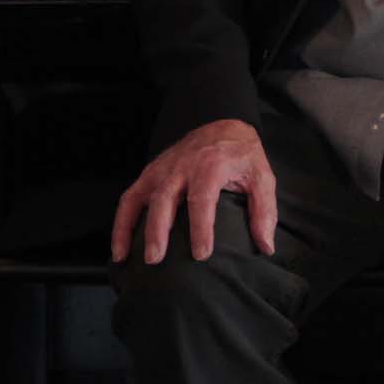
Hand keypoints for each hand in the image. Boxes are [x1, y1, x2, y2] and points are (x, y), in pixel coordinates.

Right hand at [110, 119, 276, 264]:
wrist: (222, 124)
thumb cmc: (241, 156)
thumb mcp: (262, 177)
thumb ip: (264, 211)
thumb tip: (265, 246)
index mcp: (210, 166)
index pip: (202, 198)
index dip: (201, 228)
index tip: (202, 254)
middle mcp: (181, 166)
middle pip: (164, 198)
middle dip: (158, 229)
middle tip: (156, 259)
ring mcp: (162, 169)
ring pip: (140, 196)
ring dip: (130, 227)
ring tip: (127, 257)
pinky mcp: (150, 174)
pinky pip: (129, 198)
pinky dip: (121, 222)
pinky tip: (119, 248)